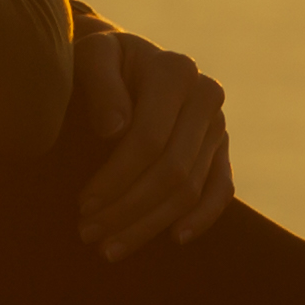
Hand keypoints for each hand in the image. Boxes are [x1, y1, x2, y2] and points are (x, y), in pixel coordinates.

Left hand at [70, 4, 236, 257]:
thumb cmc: (101, 61)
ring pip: (190, 188)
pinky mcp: (222, 149)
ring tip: (110, 247)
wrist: (125, 60)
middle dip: (128, 209)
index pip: (149, 139)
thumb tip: (113, 130)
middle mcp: (206, 95)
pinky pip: (221, 190)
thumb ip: (101, 84)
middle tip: (88, 234)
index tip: (83, 205)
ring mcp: (218, 124)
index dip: (116, 178)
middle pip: (171, 170)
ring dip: (150, 224)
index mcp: (176, 71)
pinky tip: (173, 238)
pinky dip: (201, 218)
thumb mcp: (91, 57)